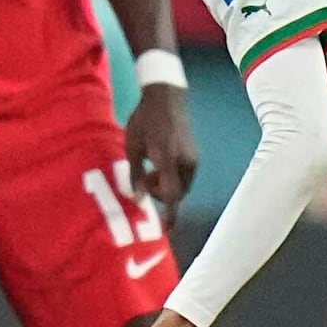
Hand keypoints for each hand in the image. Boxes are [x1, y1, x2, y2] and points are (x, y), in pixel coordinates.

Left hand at [123, 81, 196, 209]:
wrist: (166, 96)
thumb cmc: (144, 120)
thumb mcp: (133, 147)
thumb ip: (136, 176)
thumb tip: (138, 200)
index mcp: (167, 159)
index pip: (171, 195)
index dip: (169, 214)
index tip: (165, 229)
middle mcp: (185, 162)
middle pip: (177, 193)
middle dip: (162, 195)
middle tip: (145, 179)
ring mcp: (193, 158)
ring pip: (182, 186)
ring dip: (167, 187)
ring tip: (150, 171)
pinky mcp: (194, 155)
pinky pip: (185, 176)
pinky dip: (172, 178)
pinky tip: (159, 164)